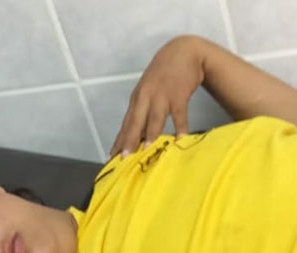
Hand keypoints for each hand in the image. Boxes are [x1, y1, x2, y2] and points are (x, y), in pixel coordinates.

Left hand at [110, 36, 205, 156]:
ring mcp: (162, 95)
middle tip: (124, 158)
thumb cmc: (165, 74)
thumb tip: (139, 136)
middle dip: (129, 140)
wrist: (184, 51)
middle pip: (135, 122)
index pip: (126, 123)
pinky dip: (180, 126)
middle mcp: (146, 97)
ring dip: (150, 134)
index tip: (112, 157)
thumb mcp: (150, 90)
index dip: (119, 140)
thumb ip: (144, 110)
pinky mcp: (178, 94)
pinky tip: (180, 138)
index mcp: (138, 98)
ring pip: (154, 118)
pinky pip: (179, 114)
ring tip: (146, 150)